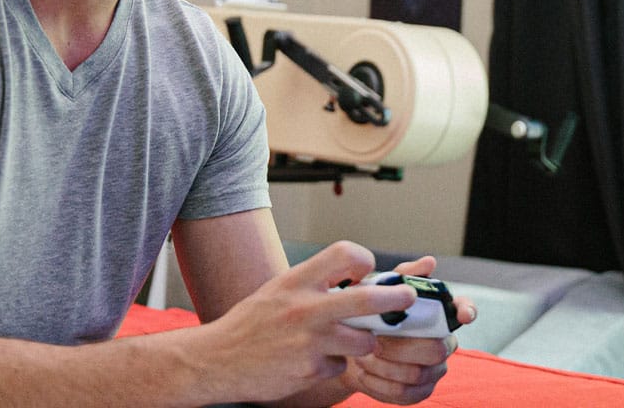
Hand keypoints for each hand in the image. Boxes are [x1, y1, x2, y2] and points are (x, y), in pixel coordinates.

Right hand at [198, 241, 427, 402]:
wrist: (215, 360)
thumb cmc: (252, 322)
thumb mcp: (280, 288)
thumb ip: (317, 282)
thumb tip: (362, 280)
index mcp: (297, 280)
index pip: (345, 253)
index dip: (364, 260)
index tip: (367, 271)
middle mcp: (305, 309)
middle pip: (368, 300)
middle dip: (396, 299)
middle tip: (408, 298)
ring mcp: (309, 342)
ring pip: (363, 341)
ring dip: (361, 342)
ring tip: (342, 340)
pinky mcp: (309, 371)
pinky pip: (339, 366)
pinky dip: (332, 364)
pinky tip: (309, 361)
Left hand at [338, 256, 479, 404]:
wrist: (349, 350)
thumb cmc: (372, 316)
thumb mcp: (382, 290)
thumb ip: (404, 276)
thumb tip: (428, 262)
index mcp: (439, 315)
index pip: (465, 309)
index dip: (468, 311)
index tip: (463, 315)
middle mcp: (443, 342)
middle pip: (436, 350)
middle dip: (402, 347)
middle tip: (376, 340)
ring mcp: (433, 370)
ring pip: (416, 373)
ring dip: (384, 365)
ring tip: (363, 356)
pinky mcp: (419, 391)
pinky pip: (403, 393)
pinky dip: (379, 384)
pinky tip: (365, 373)